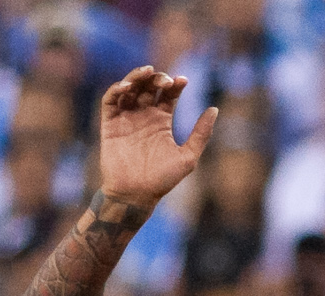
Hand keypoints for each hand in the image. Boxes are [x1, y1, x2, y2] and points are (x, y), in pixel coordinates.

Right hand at [96, 67, 216, 208]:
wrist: (136, 194)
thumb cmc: (162, 179)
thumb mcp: (188, 156)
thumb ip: (201, 134)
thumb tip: (215, 109)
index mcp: (162, 121)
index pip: (168, 95)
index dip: (175, 85)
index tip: (184, 81)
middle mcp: (144, 116)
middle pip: (149, 87)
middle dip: (157, 78)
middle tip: (166, 80)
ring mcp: (126, 118)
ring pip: (129, 88)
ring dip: (136, 77)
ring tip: (147, 72)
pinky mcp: (109, 123)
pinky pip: (110, 101)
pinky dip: (116, 89)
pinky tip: (127, 86)